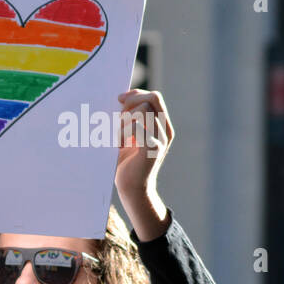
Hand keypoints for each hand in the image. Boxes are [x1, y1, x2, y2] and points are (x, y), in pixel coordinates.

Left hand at [114, 89, 172, 239]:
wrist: (132, 189)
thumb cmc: (128, 162)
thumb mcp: (130, 136)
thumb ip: (131, 119)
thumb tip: (121, 98)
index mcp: (162, 126)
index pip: (155, 97)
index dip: (136, 93)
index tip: (120, 99)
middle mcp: (165, 131)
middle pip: (154, 98)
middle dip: (132, 101)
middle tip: (119, 113)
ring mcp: (160, 140)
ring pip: (144, 110)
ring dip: (126, 119)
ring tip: (119, 135)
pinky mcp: (151, 150)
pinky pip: (136, 128)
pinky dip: (123, 132)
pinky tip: (118, 145)